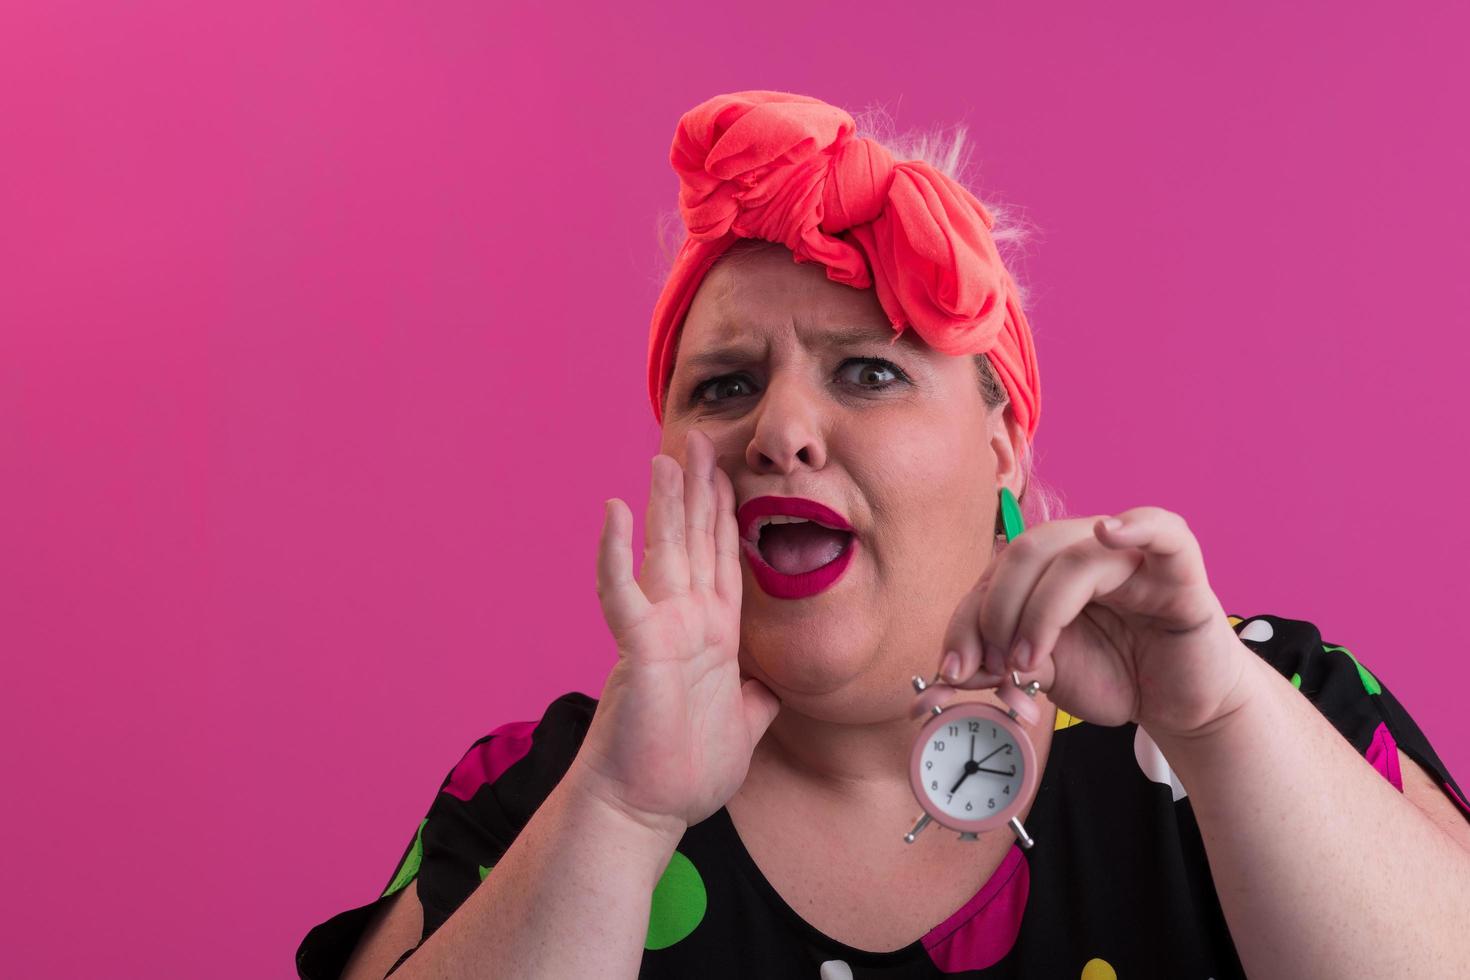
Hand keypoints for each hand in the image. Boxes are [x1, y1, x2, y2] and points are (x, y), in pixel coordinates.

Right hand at [576, 429, 780, 839]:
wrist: (644, 808)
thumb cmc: (683, 771)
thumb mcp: (742, 727)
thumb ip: (757, 700)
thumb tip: (773, 688)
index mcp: (712, 635)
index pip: (721, 561)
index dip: (725, 516)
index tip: (728, 476)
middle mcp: (685, 622)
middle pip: (695, 541)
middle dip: (700, 490)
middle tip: (700, 440)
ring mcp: (660, 630)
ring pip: (663, 551)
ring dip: (664, 503)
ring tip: (665, 456)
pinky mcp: (637, 647)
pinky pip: (622, 591)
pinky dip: (614, 551)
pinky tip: (612, 510)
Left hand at [935, 507, 1252, 740]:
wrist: (1180, 704)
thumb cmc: (1116, 675)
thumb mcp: (1047, 674)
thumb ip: (1001, 666)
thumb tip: (946, 677)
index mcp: (1048, 566)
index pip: (994, 575)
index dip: (966, 620)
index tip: (953, 671)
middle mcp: (1085, 548)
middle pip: (1024, 554)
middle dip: (995, 613)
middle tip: (994, 667)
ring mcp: (1132, 555)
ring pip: (1073, 558)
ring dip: (1040, 612)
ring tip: (1032, 663)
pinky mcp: (1179, 570)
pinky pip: (1161, 530)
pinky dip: (1134, 526)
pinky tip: (1108, 533)